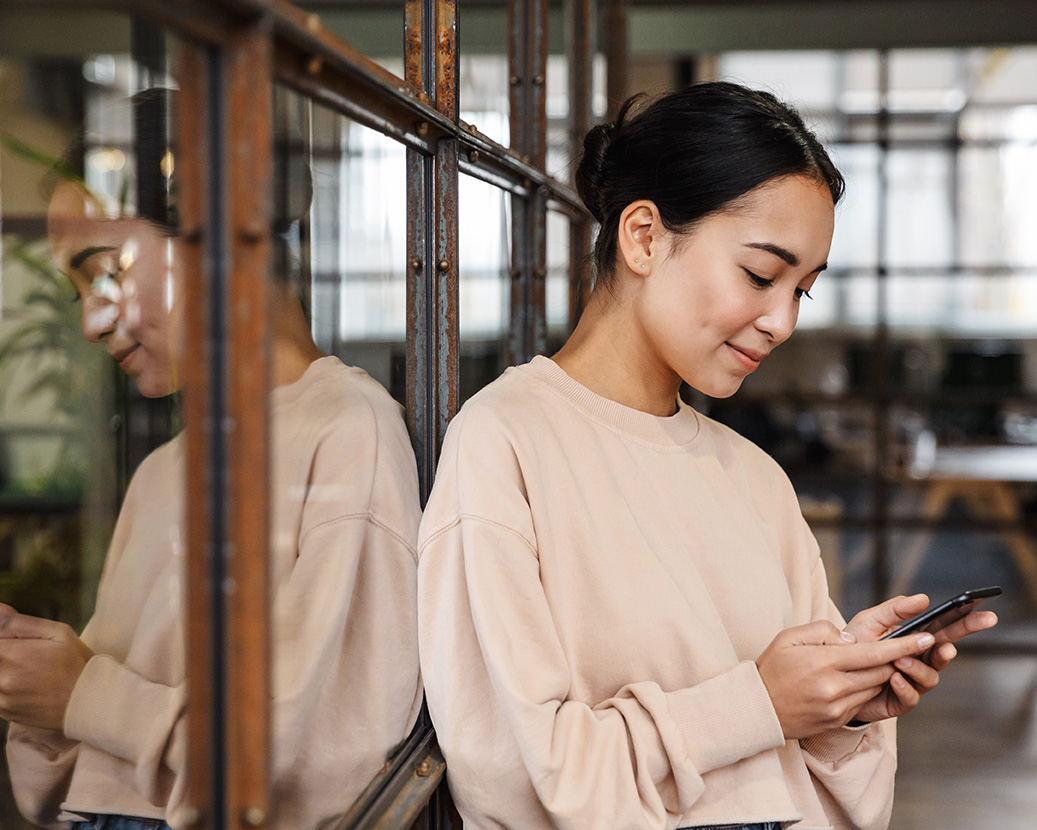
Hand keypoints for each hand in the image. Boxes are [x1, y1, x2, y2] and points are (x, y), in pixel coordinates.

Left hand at [0, 611, 92, 730]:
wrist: (90, 704)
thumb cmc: (77, 665)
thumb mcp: (59, 633)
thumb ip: (21, 623)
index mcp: (12, 656)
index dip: (2, 639)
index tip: (12, 640)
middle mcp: (0, 681)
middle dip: (5, 652)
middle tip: (25, 654)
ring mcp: (1, 700)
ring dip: (5, 668)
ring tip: (28, 668)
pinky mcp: (3, 713)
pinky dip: (6, 684)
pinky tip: (26, 682)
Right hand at [756, 619, 935, 738]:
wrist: (758, 708)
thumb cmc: (772, 667)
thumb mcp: (788, 637)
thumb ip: (822, 631)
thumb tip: (852, 640)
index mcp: (823, 663)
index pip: (874, 653)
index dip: (904, 645)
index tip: (926, 637)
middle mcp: (834, 688)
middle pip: (881, 672)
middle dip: (897, 659)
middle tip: (905, 646)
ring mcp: (837, 708)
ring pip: (875, 687)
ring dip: (881, 674)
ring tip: (876, 662)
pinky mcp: (837, 721)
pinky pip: (863, 702)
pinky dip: (866, 688)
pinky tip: (856, 680)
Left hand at [842, 594, 997, 723]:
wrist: (832, 672)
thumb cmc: (854, 644)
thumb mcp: (871, 621)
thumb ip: (895, 609)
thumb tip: (923, 599)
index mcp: (917, 638)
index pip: (948, 628)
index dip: (968, 622)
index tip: (985, 614)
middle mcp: (921, 659)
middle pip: (947, 651)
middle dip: (953, 648)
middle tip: (947, 648)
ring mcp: (913, 681)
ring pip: (931, 677)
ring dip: (917, 668)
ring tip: (899, 661)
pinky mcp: (901, 700)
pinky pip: (911, 696)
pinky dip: (903, 686)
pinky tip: (893, 677)